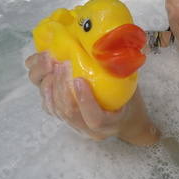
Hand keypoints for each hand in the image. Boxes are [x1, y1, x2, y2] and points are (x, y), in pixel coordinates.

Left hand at [25, 52, 159, 144]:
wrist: (126, 120)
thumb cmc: (130, 102)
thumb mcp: (131, 89)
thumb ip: (120, 75)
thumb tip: (113, 47)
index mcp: (111, 123)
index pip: (95, 119)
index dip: (86, 101)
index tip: (79, 79)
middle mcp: (90, 131)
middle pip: (69, 114)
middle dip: (62, 87)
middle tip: (61, 64)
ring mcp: (76, 128)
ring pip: (57, 111)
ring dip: (52, 87)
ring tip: (53, 66)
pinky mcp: (66, 122)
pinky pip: (51, 109)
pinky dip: (47, 92)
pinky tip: (48, 76)